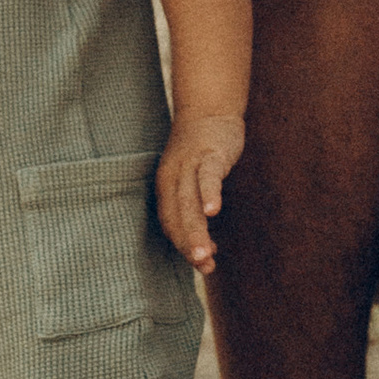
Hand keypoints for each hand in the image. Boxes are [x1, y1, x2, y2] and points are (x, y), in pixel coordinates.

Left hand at [156, 112, 245, 271]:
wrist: (208, 111)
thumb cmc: (201, 154)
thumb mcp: (192, 183)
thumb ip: (196, 213)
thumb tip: (205, 250)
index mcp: (166, 188)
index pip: (170, 223)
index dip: (183, 245)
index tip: (202, 264)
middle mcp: (172, 177)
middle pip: (177, 217)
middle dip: (188, 245)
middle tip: (202, 267)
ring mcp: (190, 165)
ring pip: (189, 202)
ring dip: (196, 230)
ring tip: (204, 255)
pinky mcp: (210, 153)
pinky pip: (208, 176)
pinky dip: (209, 194)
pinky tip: (213, 212)